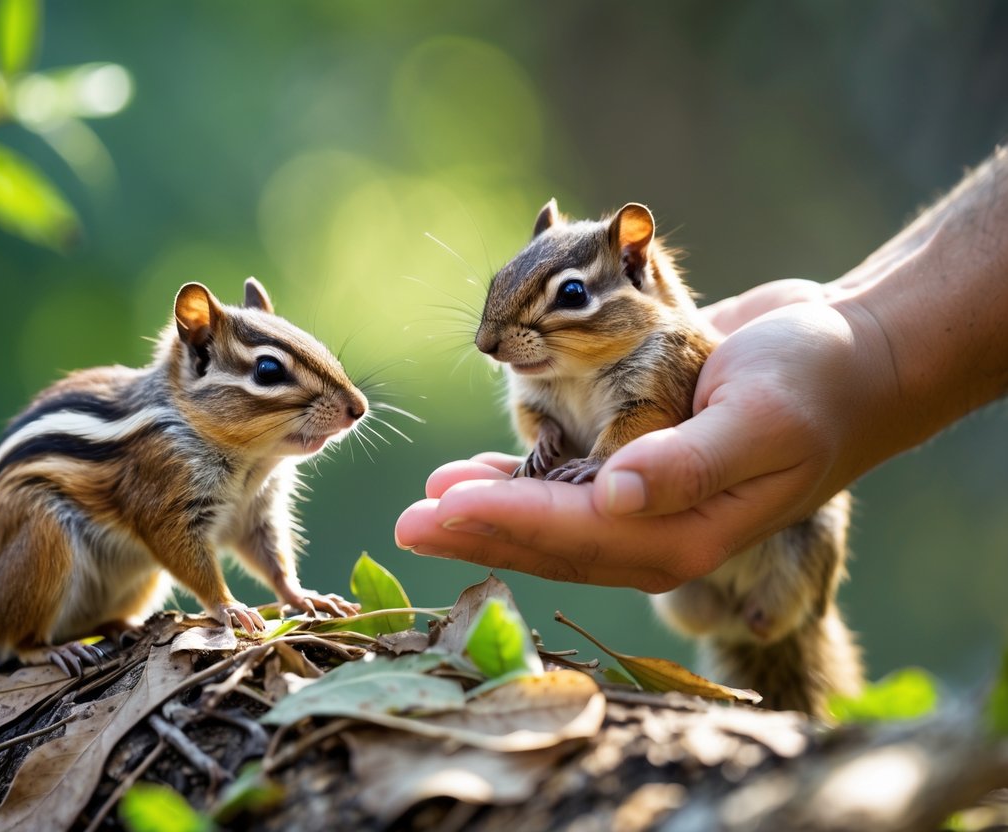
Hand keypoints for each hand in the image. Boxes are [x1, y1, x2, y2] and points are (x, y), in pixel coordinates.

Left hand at [394, 300, 894, 591]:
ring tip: (427, 497)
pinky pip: (566, 480)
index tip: (438, 509)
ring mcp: (647, 501)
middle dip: (476, 528)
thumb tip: (616, 497)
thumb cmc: (815, 383)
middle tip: (405, 520)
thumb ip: (690, 463)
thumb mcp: (762, 417)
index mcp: (685, 534)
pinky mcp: (638, 462)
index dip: (504, 523)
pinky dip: (520, 475)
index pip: (577, 536)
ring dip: (488, 507)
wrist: (849, 355)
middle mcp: (657, 529)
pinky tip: (478, 470)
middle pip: (550, 538)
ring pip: (550, 515)